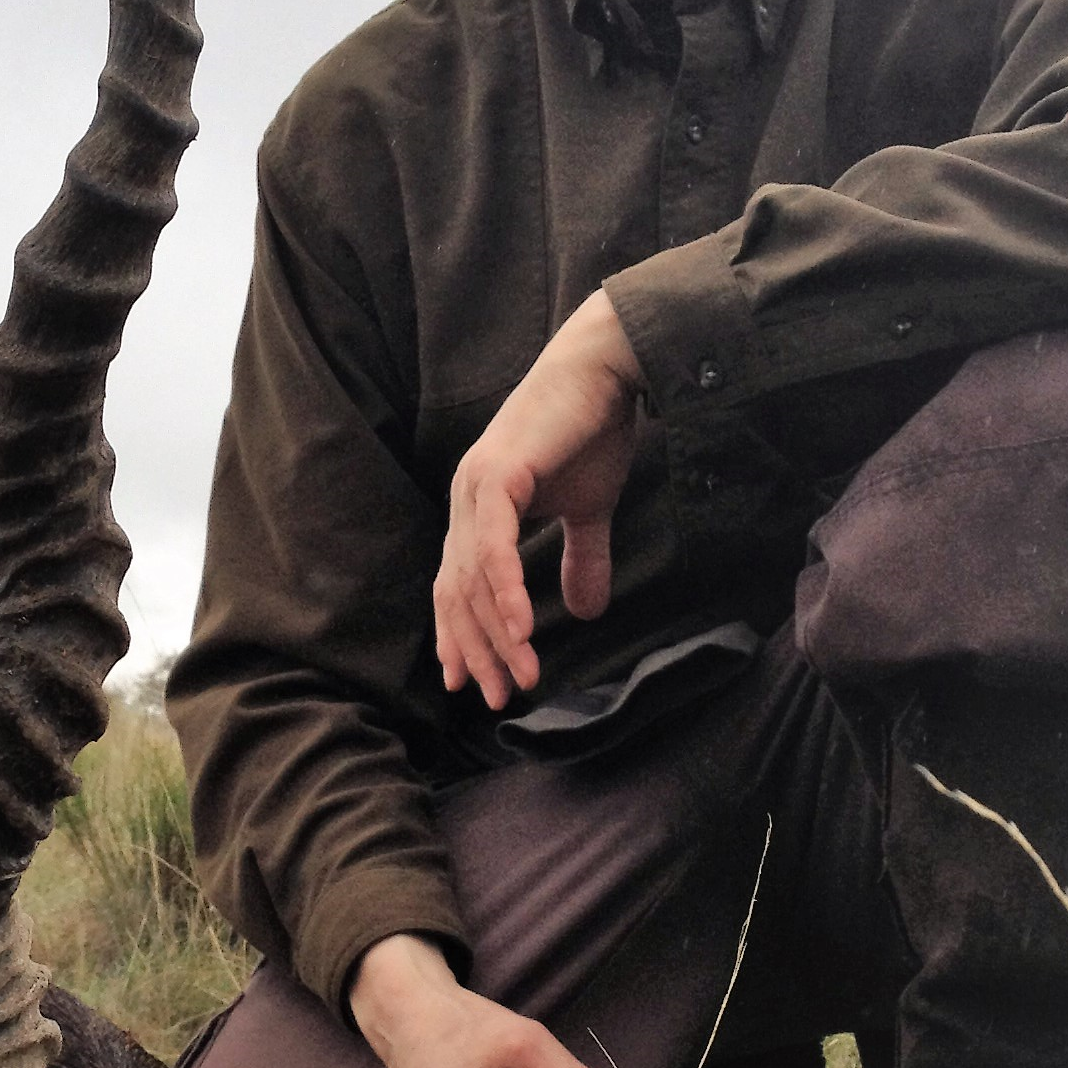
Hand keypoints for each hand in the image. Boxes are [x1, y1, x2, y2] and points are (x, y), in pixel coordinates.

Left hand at [434, 288, 644, 709]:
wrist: (608, 370)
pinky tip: (519, 631)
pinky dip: (504, 592)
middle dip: (478, 650)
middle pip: (459, 593)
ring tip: (522, 677)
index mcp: (479, 509)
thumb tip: (584, 613)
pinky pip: (492, 548)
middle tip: (500, 698)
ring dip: (498, 634)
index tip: (475, 685)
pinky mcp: (498, 476)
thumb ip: (581, 559)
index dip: (463, 637)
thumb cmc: (595, 431)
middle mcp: (467, 500)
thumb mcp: (589, 511)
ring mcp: (476, 487)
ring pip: (475, 579)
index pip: (459, 586)